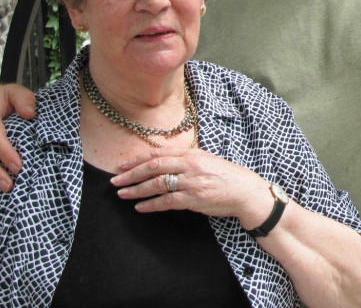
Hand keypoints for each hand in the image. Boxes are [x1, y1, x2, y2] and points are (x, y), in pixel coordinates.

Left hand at [111, 148, 273, 228]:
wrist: (245, 191)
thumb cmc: (226, 176)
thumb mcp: (206, 160)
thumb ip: (186, 160)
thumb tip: (163, 161)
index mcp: (191, 154)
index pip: (159, 153)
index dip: (138, 159)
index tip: (122, 164)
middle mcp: (190, 165)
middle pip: (154, 166)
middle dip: (131, 174)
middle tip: (115, 180)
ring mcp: (191, 182)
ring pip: (157, 184)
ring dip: (137, 190)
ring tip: (122, 194)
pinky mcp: (194, 199)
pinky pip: (167, 201)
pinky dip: (151, 205)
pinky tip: (140, 207)